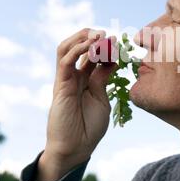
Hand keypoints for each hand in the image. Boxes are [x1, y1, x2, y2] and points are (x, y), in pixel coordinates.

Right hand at [36, 28, 117, 180]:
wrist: (77, 147)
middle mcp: (74, 76)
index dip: (106, 47)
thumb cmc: (89, 127)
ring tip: (97, 34)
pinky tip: (90, 45)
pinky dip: (77, 50)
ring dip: (82, 38)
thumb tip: (112, 61)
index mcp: (86, 80)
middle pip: (80, 48)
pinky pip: (65, 61)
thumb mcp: (102, 98)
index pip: (93, 56)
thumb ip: (102, 79)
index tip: (120, 42)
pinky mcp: (60, 85)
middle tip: (108, 33)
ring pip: (67, 49)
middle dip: (93, 37)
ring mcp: (66, 79)